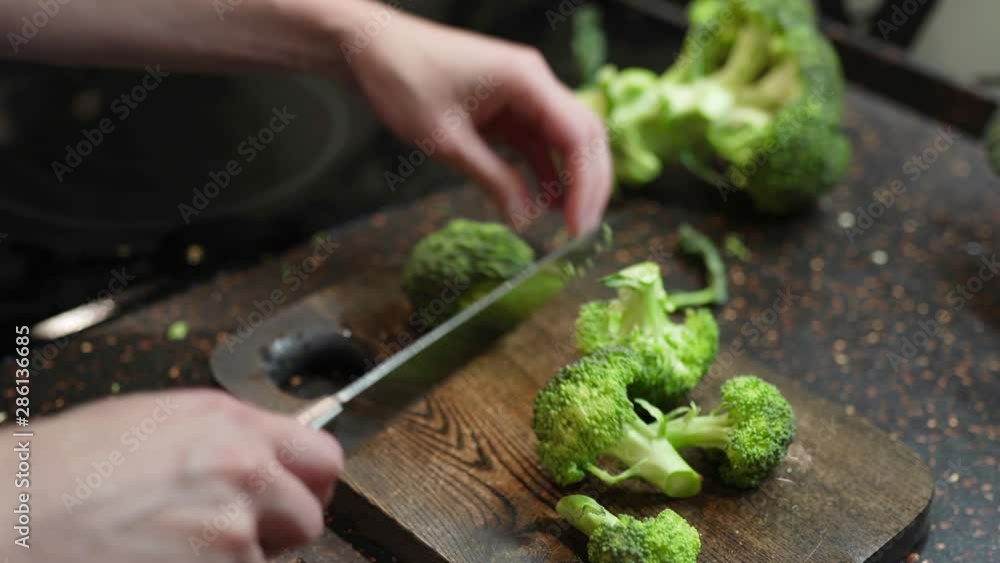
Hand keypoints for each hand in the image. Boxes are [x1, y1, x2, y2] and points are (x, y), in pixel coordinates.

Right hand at [3, 390, 342, 562]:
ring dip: (234, 561)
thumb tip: (262, 459)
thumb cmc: (58, 473)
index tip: (292, 496)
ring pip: (267, 560)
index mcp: (230, 426)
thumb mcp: (153, 424)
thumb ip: (223, 439)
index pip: (322, 458)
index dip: (306, 484)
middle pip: (308, 516)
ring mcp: (232, 534)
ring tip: (170, 549)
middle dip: (276, 530)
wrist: (6, 517)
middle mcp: (244, 473)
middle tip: (228, 534)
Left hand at [342, 6, 612, 235]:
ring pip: (565, 142)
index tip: (579, 226)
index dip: (586, 185)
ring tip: (567, 226)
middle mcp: (535, 83)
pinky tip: (544, 204)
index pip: (578, 135)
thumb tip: (524, 221)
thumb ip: (491, 179)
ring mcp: (523, 95)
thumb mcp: (446, 140)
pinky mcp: (508, 108)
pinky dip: (544, 172)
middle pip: (584, 137)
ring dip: (570, 181)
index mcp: (527, 80)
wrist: (372, 49)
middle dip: (588, 186)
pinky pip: (538, 143)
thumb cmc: (404, 80)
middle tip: (581, 233)